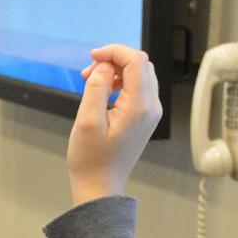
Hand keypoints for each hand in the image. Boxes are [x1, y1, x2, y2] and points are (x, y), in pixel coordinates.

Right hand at [67, 45, 161, 205]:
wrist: (100, 186)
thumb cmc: (91, 160)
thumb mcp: (86, 122)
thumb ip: (96, 88)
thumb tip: (103, 67)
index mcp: (139, 106)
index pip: (136, 60)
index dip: (114, 51)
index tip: (92, 57)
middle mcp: (151, 106)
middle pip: (140, 64)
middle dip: (114, 60)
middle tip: (88, 73)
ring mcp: (150, 112)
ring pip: (140, 74)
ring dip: (116, 71)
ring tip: (92, 82)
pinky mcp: (145, 117)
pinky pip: (137, 88)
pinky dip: (121, 83)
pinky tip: (103, 93)